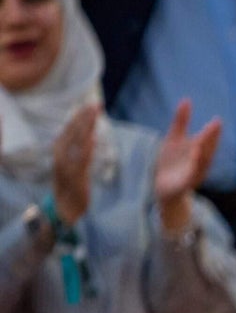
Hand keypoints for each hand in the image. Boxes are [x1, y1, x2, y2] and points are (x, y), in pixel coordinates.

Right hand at [52, 103, 99, 225]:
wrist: (65, 208)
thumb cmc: (72, 184)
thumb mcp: (77, 164)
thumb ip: (82, 150)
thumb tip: (91, 135)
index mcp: (61, 150)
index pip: (71, 128)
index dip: (81, 116)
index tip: (92, 104)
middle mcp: (61, 155)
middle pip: (74, 131)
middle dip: (85, 117)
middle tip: (96, 104)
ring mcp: (66, 166)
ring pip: (77, 142)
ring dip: (86, 128)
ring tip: (95, 115)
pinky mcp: (75, 177)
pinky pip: (81, 161)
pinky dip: (87, 149)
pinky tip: (93, 139)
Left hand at [155, 99, 220, 228]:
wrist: (163, 187)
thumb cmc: (172, 162)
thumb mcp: (174, 138)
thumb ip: (181, 121)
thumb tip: (187, 99)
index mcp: (198, 152)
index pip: (208, 141)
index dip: (213, 132)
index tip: (217, 121)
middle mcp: (199, 163)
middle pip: (207, 150)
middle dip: (211, 140)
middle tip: (215, 126)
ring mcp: (193, 175)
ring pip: (200, 164)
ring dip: (202, 154)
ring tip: (201, 142)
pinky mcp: (184, 185)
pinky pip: (189, 178)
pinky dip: (192, 170)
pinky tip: (193, 160)